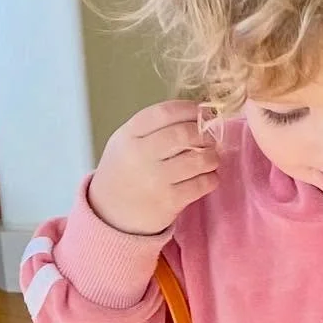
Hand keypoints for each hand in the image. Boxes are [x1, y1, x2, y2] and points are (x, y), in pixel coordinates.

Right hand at [88, 101, 219, 234]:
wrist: (111, 214)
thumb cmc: (125, 171)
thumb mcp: (126, 142)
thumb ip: (154, 128)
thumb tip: (198, 116)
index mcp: (129, 135)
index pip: (164, 113)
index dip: (189, 109)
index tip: (201, 112)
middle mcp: (140, 155)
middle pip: (184, 134)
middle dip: (204, 133)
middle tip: (210, 138)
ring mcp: (155, 179)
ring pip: (198, 159)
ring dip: (212, 156)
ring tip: (211, 158)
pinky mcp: (170, 201)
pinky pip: (202, 184)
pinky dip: (211, 178)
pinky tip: (207, 177)